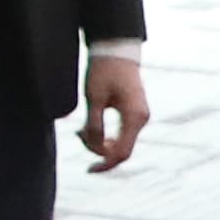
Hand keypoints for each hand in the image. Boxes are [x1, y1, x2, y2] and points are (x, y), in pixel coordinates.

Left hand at [75, 54, 149, 172]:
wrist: (116, 50)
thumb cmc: (104, 70)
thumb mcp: (93, 98)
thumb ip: (94, 125)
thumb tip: (94, 149)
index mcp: (134, 117)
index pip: (122, 152)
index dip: (105, 164)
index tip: (88, 169)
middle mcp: (141, 119)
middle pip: (121, 150)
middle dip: (98, 150)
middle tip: (78, 135)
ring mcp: (139, 116)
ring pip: (120, 142)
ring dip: (100, 142)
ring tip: (79, 130)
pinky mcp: (134, 113)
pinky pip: (121, 133)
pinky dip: (105, 135)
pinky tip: (87, 129)